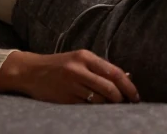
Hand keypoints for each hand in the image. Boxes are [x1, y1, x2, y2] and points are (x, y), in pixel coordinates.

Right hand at [0, 50, 140, 104]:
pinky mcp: (64, 99)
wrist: (30, 71)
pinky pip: (86, 107)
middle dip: (121, 99)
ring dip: (109, 105)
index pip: (114, 73)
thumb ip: (101, 68)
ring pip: (99, 100)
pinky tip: (97, 108)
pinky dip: (95, 109)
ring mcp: (71, 85)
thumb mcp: (79, 60)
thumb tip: (127, 78)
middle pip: (110, 88)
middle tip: (126, 104)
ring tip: (112, 106)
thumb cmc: (60, 65)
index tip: (136, 95)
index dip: (129, 86)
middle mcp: (78, 70)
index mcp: (85, 57)